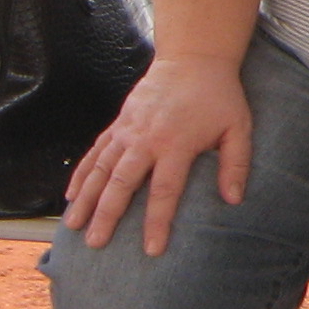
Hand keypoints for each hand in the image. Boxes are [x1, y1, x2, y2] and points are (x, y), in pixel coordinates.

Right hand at [62, 57, 252, 254]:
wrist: (193, 59)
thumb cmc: (219, 97)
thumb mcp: (238, 128)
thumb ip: (236, 164)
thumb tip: (234, 200)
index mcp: (176, 144)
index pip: (165, 190)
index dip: (158, 222)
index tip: (152, 250)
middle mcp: (146, 139)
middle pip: (122, 183)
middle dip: (107, 215)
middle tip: (96, 243)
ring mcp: (127, 131)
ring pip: (101, 169)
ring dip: (85, 198)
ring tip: (73, 225)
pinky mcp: (118, 124)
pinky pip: (95, 152)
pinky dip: (81, 174)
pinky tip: (70, 195)